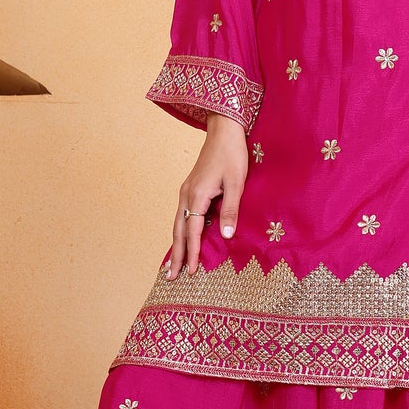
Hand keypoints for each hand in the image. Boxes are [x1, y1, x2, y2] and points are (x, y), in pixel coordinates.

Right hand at [166, 113, 247, 278]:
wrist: (224, 130)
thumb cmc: (233, 155)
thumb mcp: (237, 183)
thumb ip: (231, 210)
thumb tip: (225, 236)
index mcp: (197, 195)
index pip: (193, 231)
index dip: (192, 252)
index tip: (191, 271)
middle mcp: (187, 195)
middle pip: (179, 231)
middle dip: (176, 255)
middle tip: (171, 278)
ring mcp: (186, 191)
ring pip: (178, 224)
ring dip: (176, 245)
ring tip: (172, 265)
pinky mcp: (190, 188)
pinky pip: (182, 215)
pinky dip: (180, 232)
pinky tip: (182, 239)